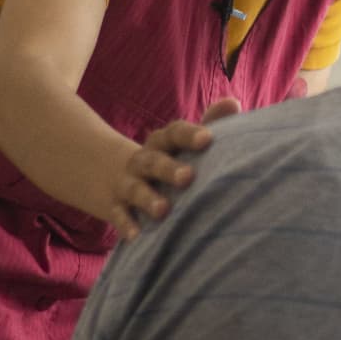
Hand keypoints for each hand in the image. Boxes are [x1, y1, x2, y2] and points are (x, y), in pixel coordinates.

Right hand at [106, 97, 240, 238]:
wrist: (107, 172)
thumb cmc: (165, 158)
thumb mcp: (182, 142)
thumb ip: (209, 123)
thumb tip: (233, 102)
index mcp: (163, 143)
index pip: (174, 134)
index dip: (189, 135)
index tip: (207, 139)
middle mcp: (143, 161)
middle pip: (153, 161)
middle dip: (169, 169)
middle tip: (188, 177)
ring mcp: (127, 184)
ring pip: (136, 189)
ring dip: (148, 198)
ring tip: (163, 210)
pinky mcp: (115, 207)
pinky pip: (119, 216)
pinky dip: (126, 225)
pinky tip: (137, 237)